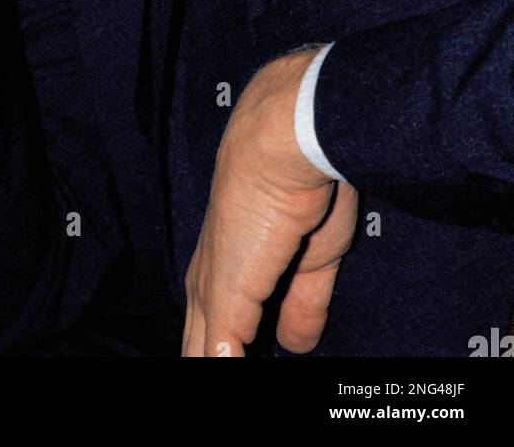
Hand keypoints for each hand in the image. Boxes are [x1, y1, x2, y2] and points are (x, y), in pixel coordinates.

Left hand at [182, 49, 357, 356]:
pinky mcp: (222, 295)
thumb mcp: (316, 257)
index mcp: (231, 258)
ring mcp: (213, 286)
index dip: (227, 348)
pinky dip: (222, 368)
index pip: (218, 319)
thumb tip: (296, 345)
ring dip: (214, 364)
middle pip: (201, 337)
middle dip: (213, 358)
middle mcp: (213, 273)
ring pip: (202, 347)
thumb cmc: (306, 179)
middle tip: (221, 372)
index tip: (238, 361)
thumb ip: (303, 302)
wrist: (287, 141)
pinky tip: (223, 374)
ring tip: (219, 375)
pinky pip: (217, 353)